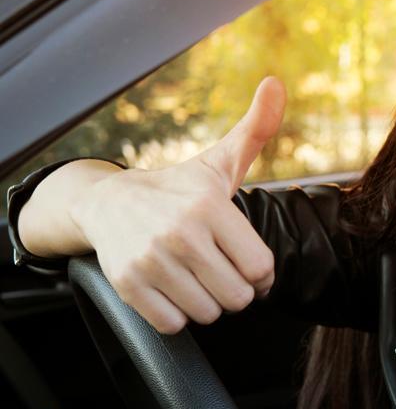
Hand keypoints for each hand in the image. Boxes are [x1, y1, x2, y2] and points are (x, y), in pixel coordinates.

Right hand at [69, 77, 285, 333]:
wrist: (106, 202)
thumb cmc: (178, 188)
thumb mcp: (219, 161)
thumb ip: (257, 129)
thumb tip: (276, 83)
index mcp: (209, 207)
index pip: (260, 267)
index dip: (261, 273)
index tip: (250, 265)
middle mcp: (180, 234)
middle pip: (237, 297)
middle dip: (236, 291)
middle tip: (223, 273)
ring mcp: (151, 261)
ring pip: (207, 314)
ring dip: (208, 304)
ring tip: (199, 279)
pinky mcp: (128, 285)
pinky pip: (173, 324)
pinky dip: (178, 315)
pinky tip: (175, 290)